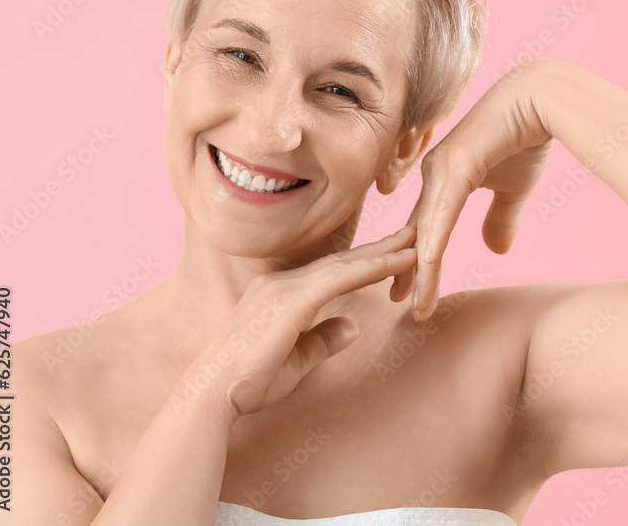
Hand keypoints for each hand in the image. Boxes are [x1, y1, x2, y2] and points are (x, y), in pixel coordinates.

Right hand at [179, 227, 416, 419]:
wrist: (212, 394)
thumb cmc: (248, 384)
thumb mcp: (295, 361)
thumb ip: (322, 341)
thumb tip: (352, 327)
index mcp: (277, 294)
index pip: (329, 273)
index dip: (362, 262)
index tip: (390, 253)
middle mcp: (280, 283)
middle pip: (340, 261)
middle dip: (378, 247)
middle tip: (411, 233)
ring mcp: (284, 288)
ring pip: (344, 264)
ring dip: (383, 253)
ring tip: (415, 242)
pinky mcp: (292, 301)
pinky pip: (341, 279)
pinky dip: (372, 268)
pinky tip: (396, 263)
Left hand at [390, 58, 558, 321]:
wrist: (541, 99)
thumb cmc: (526, 137)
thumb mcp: (514, 189)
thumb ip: (500, 217)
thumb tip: (495, 250)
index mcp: (444, 180)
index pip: (426, 229)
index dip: (418, 262)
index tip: (412, 293)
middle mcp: (435, 175)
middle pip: (417, 233)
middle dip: (408, 271)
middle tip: (399, 304)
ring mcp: (442, 168)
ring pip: (427, 229)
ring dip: (421, 269)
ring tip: (416, 302)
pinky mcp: (457, 163)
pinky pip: (443, 209)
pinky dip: (435, 238)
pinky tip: (428, 264)